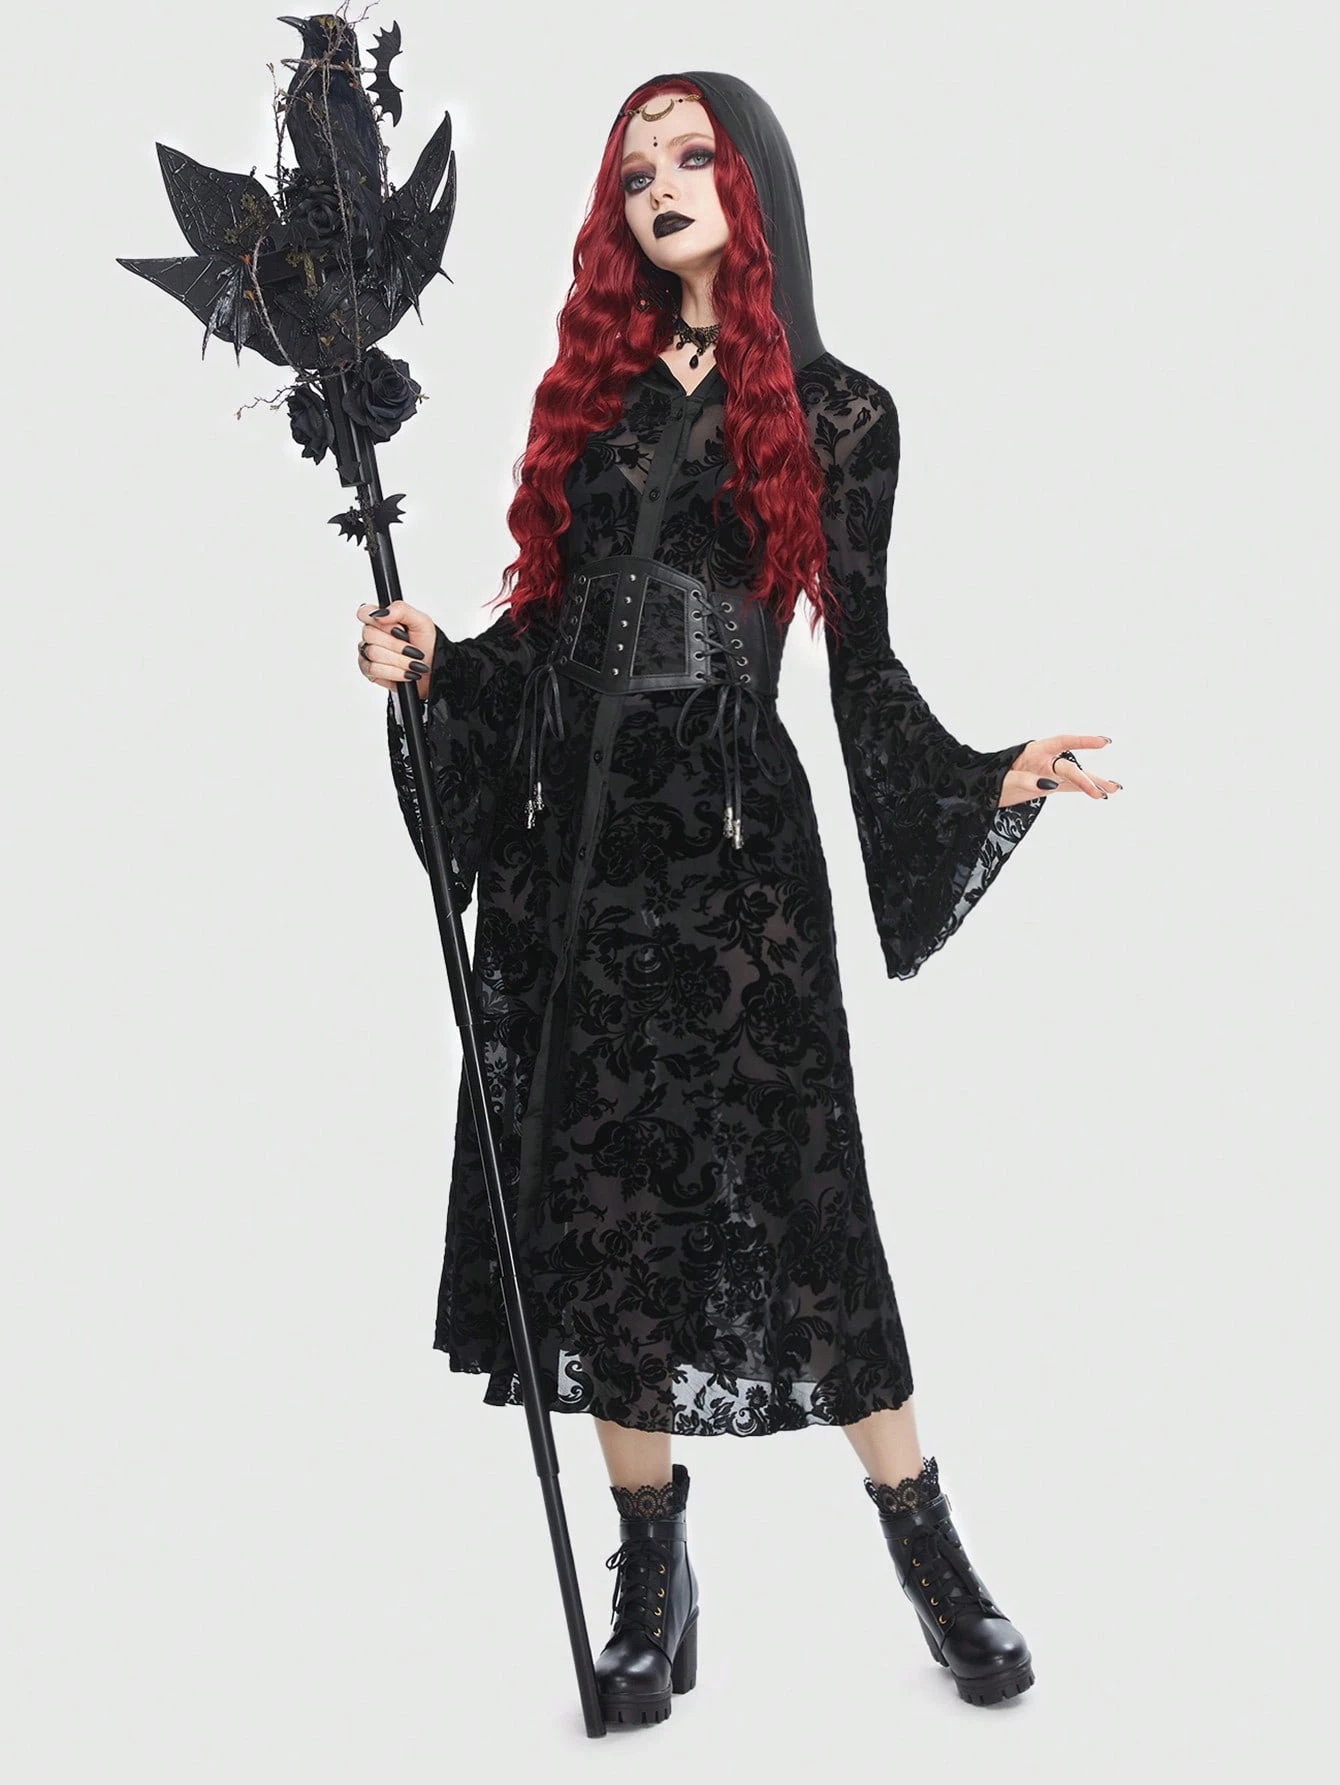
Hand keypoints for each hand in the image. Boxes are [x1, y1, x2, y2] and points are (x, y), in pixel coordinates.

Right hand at [355, 599, 438, 693]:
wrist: (432, 668)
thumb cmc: (425, 643)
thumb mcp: (421, 621)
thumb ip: (401, 610)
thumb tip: (381, 613)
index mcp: (381, 618)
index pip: (364, 612)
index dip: (380, 621)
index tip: (399, 629)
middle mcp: (371, 634)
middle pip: (370, 634)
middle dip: (396, 644)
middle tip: (412, 649)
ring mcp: (367, 652)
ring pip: (373, 653)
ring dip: (399, 660)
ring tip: (413, 663)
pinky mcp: (368, 670)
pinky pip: (374, 669)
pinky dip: (395, 672)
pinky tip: (406, 672)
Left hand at [999, 735, 1121, 807]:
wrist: (980, 792)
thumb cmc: (989, 782)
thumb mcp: (1003, 781)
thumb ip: (1025, 780)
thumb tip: (1050, 784)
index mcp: (1033, 751)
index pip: (1062, 742)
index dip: (1083, 741)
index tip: (1103, 743)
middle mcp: (1044, 760)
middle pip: (1069, 767)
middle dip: (1086, 779)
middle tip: (1101, 792)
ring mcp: (1047, 772)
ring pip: (1074, 777)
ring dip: (1093, 783)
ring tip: (1114, 789)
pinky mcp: (1047, 786)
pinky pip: (1069, 787)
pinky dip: (1083, 790)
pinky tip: (1100, 794)